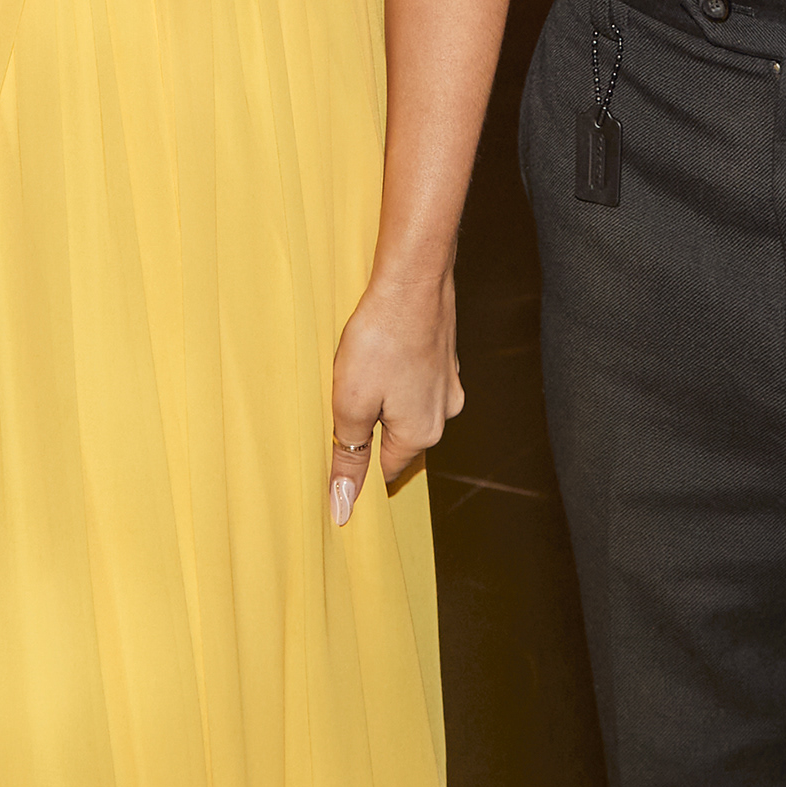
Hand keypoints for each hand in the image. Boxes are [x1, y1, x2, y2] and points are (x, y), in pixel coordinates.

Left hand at [326, 268, 462, 526]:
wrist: (414, 279)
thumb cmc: (381, 340)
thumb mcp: (351, 405)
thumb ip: (348, 457)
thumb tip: (342, 507)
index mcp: (421, 433)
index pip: (386, 471)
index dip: (359, 466)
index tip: (337, 451)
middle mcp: (443, 413)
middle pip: (399, 438)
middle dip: (371, 428)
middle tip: (342, 401)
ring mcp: (448, 382)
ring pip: (407, 405)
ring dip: (383, 398)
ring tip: (359, 372)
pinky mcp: (444, 355)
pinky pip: (415, 378)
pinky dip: (396, 372)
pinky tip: (379, 353)